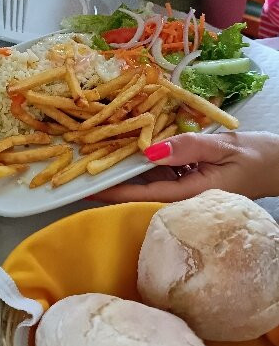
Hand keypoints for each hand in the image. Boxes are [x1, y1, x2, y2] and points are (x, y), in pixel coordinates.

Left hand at [91, 132, 278, 202]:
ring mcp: (185, 189)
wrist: (277, 164)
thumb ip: (189, 148)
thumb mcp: (223, 148)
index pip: (144, 196)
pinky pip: (163, 173)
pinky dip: (147, 162)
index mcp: (191, 196)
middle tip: (86, 167)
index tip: (89, 187)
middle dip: (115, 181)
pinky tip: (134, 149)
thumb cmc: (256, 157)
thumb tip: (150, 150)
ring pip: (150, 181)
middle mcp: (184, 197)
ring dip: (128, 171)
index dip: (115, 193)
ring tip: (101, 156)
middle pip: (142, 191)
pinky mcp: (189, 180)